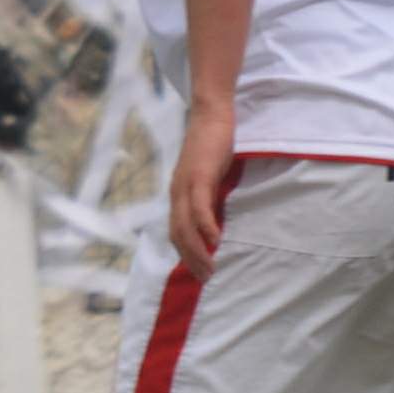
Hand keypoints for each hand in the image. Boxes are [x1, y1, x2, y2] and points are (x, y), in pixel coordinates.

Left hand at [167, 97, 235, 272]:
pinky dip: (205, 226)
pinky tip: (216, 241)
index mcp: (178, 193)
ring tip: (211, 268)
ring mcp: (186, 184)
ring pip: (185, 225)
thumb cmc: (212, 144)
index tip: (198, 272)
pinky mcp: (199, 175)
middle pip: (178, 235)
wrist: (211, 114)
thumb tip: (217, 218)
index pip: (176, 231)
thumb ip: (209, 195)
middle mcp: (177, 192)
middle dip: (191, 260)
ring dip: (197, 251)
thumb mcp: (209, 175)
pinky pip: (199, 206)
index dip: (185, 254)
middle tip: (206, 278)